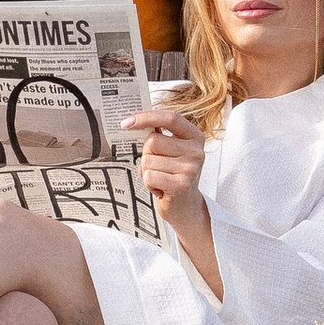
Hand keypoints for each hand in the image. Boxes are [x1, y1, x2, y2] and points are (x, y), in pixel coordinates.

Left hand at [126, 107, 215, 280]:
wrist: (186, 207)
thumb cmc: (174, 175)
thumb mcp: (172, 152)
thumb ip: (159, 135)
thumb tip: (133, 122)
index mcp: (195, 137)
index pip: (170, 118)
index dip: (147, 117)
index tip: (126, 122)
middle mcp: (196, 151)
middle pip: (153, 141)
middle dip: (147, 154)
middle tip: (158, 166)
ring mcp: (190, 168)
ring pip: (148, 160)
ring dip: (148, 171)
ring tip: (161, 179)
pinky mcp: (181, 185)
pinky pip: (149, 176)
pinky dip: (149, 184)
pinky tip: (160, 189)